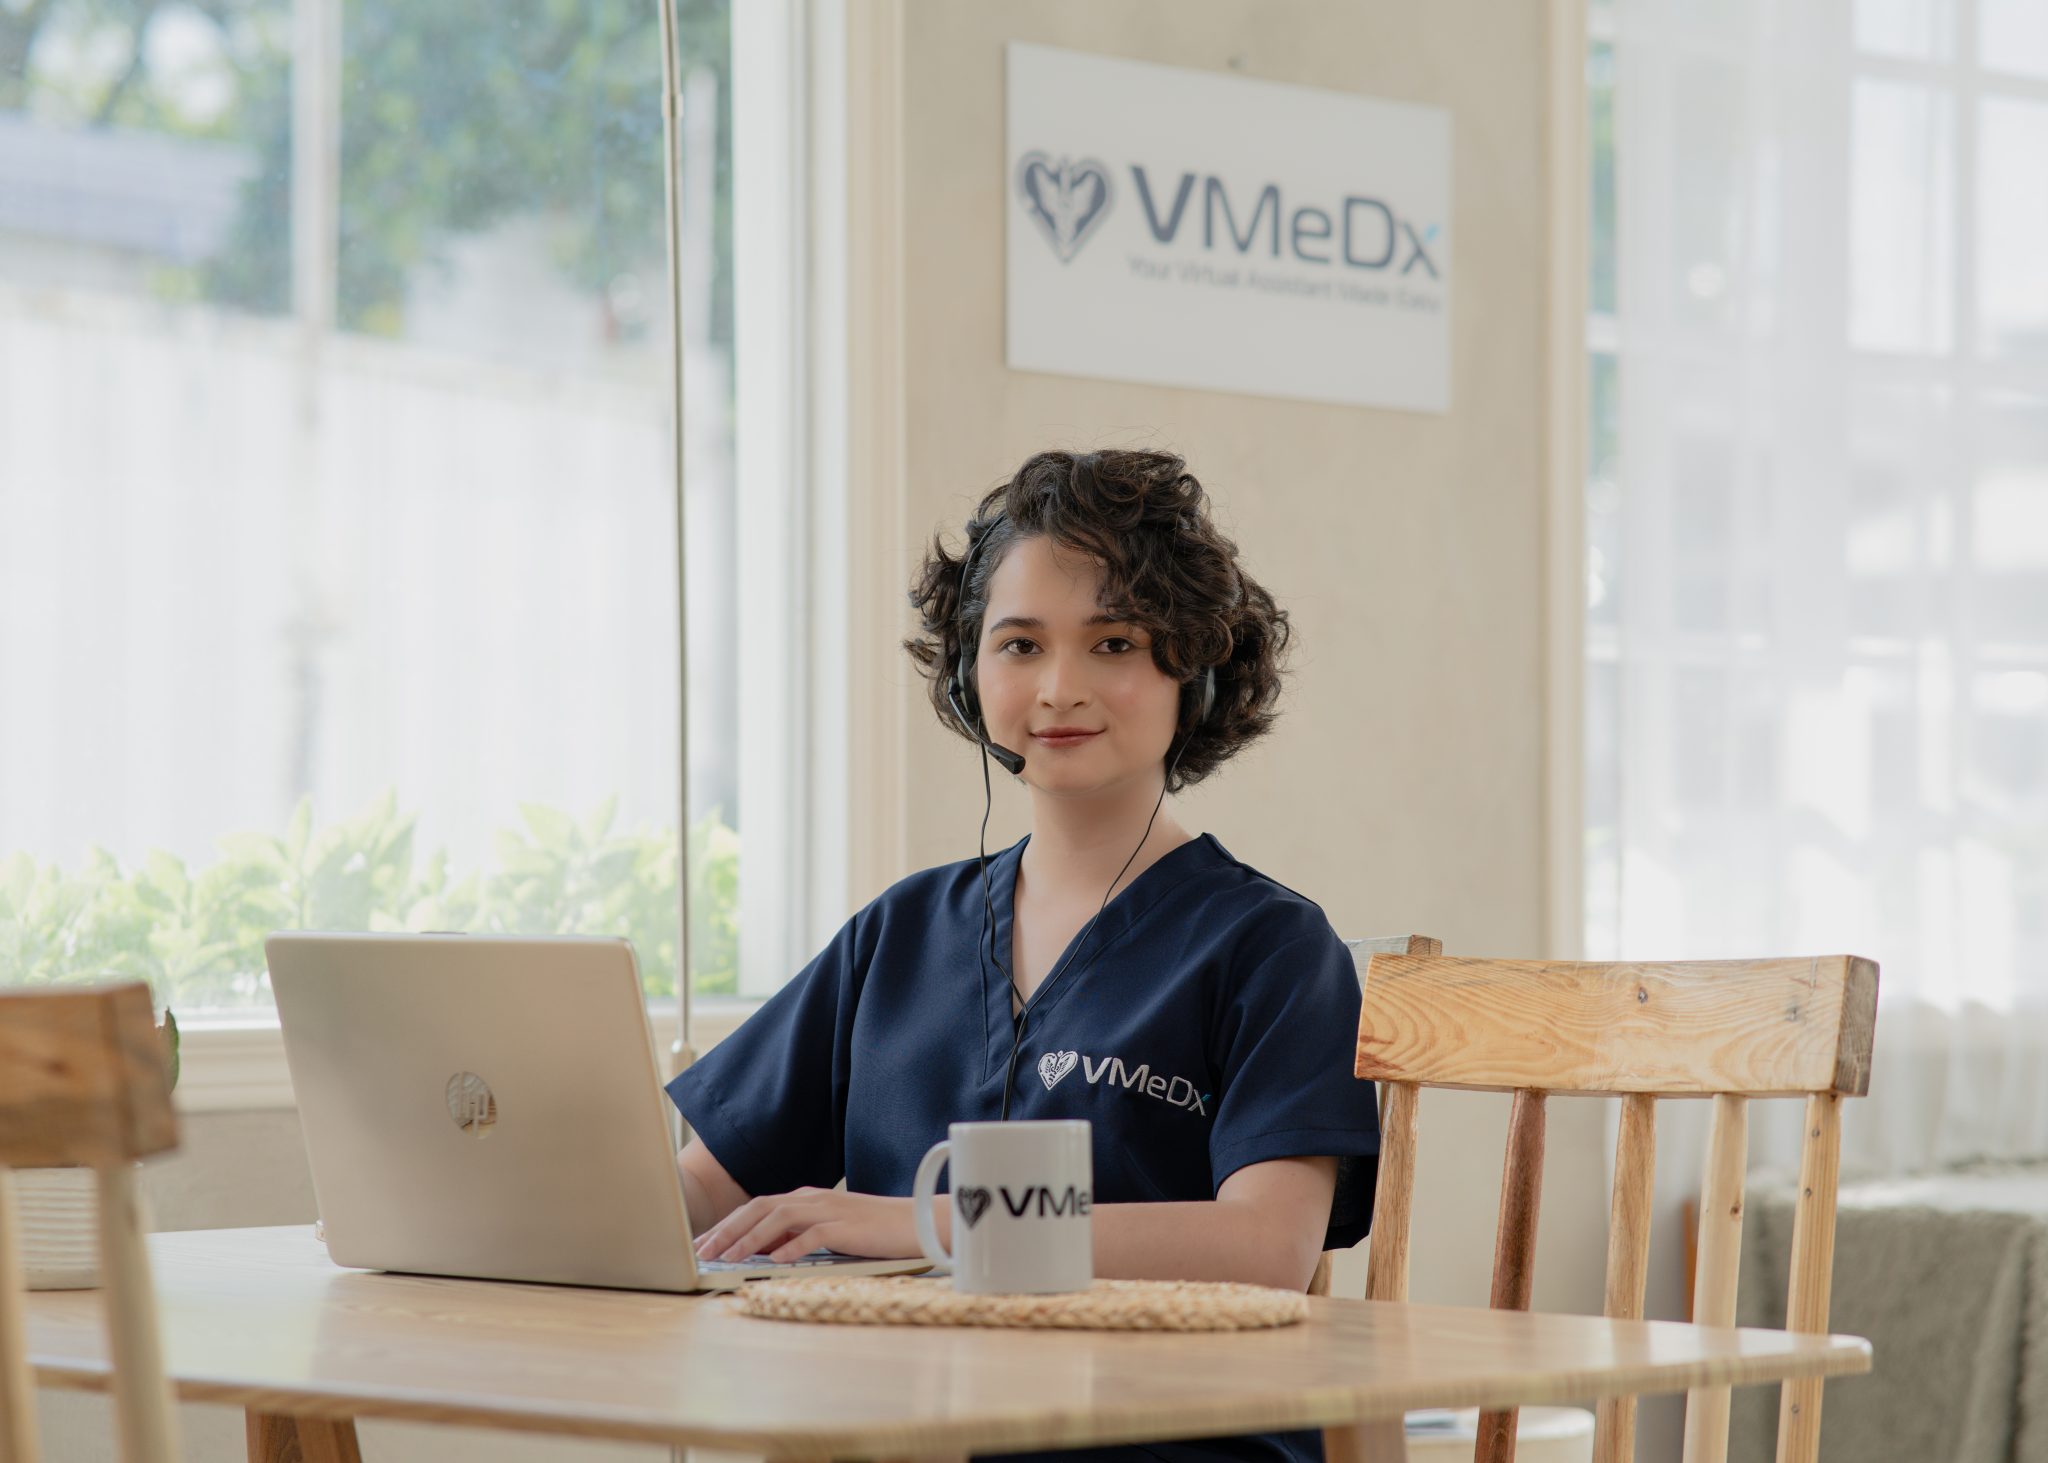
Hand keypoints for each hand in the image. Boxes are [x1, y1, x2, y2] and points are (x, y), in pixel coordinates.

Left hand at [692, 1187, 940, 1263]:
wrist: (917, 1222)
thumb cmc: (873, 1231)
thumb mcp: (829, 1230)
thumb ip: (798, 1234)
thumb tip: (764, 1250)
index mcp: (806, 1197)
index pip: (757, 1206)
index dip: (728, 1224)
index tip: (704, 1243)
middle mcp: (813, 1198)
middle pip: (760, 1208)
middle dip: (728, 1229)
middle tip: (703, 1250)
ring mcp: (830, 1210)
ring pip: (779, 1218)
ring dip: (750, 1238)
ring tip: (729, 1257)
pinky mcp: (847, 1226)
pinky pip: (813, 1235)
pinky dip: (791, 1247)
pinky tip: (774, 1262)